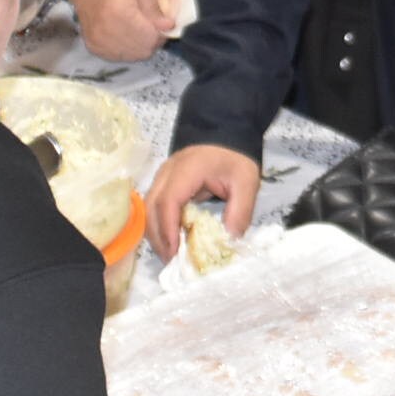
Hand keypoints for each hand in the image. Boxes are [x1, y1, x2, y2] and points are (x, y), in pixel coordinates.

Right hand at [68, 0, 175, 61]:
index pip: (151, 37)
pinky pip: (120, 57)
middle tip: (152, 25)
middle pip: (144, 49)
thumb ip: (155, 5)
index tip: (161, 21)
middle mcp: (106, 32)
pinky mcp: (94, 48)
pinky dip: (129, 49)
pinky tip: (127, 35)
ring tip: (140, 29)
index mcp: (119, 13)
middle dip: (153, 39)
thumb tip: (168, 26)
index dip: (161, 32)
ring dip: (142, 46)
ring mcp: (98, 43)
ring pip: (134, 56)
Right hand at [145, 145, 259, 256]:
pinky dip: (160, 225)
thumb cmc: (235, 159)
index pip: (168, 200)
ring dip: (156, 233)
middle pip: (151, 207)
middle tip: (171, 260)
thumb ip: (240, 211)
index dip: (168, 228)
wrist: (228, 135)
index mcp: (187, 169)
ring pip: (148, 208)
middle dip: (158, 236)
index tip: (174, 252)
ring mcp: (162, 176)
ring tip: (170, 255)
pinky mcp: (163, 183)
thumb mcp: (246, 182)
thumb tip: (229, 240)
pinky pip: (155, 206)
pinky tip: (171, 240)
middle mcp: (168, 172)